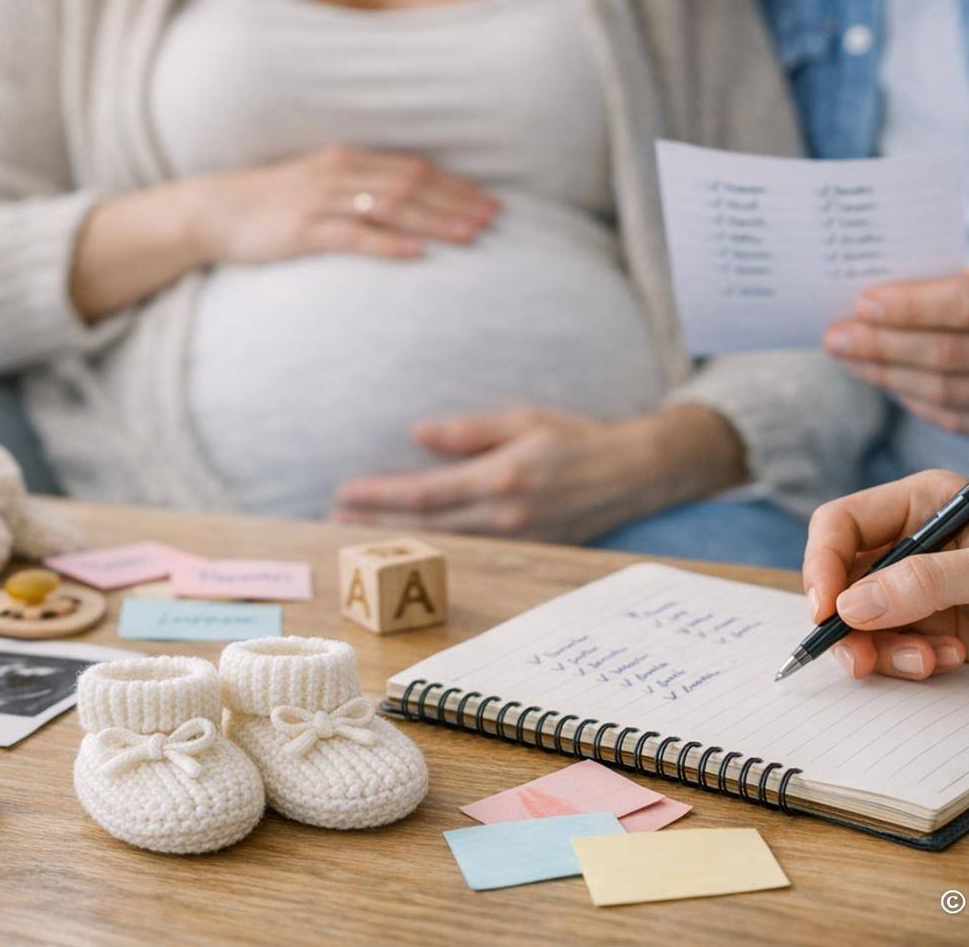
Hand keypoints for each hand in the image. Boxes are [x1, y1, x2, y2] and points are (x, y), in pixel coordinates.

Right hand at [187, 146, 498, 262]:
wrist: (213, 211)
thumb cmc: (272, 202)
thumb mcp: (321, 187)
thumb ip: (361, 191)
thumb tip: (408, 207)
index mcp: (348, 161)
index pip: (414, 169)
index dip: (455, 186)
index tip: (491, 202)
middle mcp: (340, 174)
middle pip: (411, 186)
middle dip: (456, 202)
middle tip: (494, 219)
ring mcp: (321, 201)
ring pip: (390, 208)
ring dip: (435, 221)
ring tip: (469, 235)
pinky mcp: (303, 231)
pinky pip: (353, 236)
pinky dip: (389, 243)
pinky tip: (417, 253)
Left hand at [330, 406, 746, 542]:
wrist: (635, 471)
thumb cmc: (576, 437)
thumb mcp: (523, 419)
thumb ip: (468, 431)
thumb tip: (419, 434)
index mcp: (500, 476)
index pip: (424, 491)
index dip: (380, 495)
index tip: (344, 492)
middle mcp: (504, 514)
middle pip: (426, 524)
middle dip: (377, 522)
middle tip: (334, 520)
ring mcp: (516, 538)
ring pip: (444, 542)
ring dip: (399, 539)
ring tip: (358, 535)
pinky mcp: (527, 549)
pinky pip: (471, 548)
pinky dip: (435, 545)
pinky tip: (411, 540)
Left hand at [822, 250, 968, 439]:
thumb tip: (883, 301)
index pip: (967, 305)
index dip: (907, 308)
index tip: (859, 302)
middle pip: (950, 357)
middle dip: (881, 346)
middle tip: (835, 335)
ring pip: (949, 395)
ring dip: (888, 377)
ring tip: (850, 357)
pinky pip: (961, 419)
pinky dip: (917, 402)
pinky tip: (889, 382)